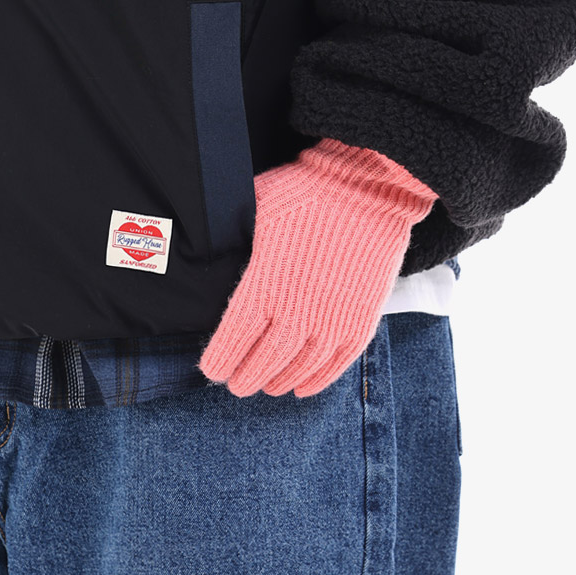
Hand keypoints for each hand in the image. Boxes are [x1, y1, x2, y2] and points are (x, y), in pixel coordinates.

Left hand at [197, 137, 437, 397]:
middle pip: (263, 362)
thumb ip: (233, 234)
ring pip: (299, 368)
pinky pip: (336, 363)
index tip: (212, 370)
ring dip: (279, 381)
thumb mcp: (255, 208)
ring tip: (267, 387)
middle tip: (236, 385)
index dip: (220, 360)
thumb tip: (208, 240)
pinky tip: (302, 387)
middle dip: (246, 377)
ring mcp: (332, 320)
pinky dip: (317, 380)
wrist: (367, 187)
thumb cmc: (305, 191)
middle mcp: (296, 312)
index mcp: (263, 285)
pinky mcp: (361, 320)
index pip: (233, 339)